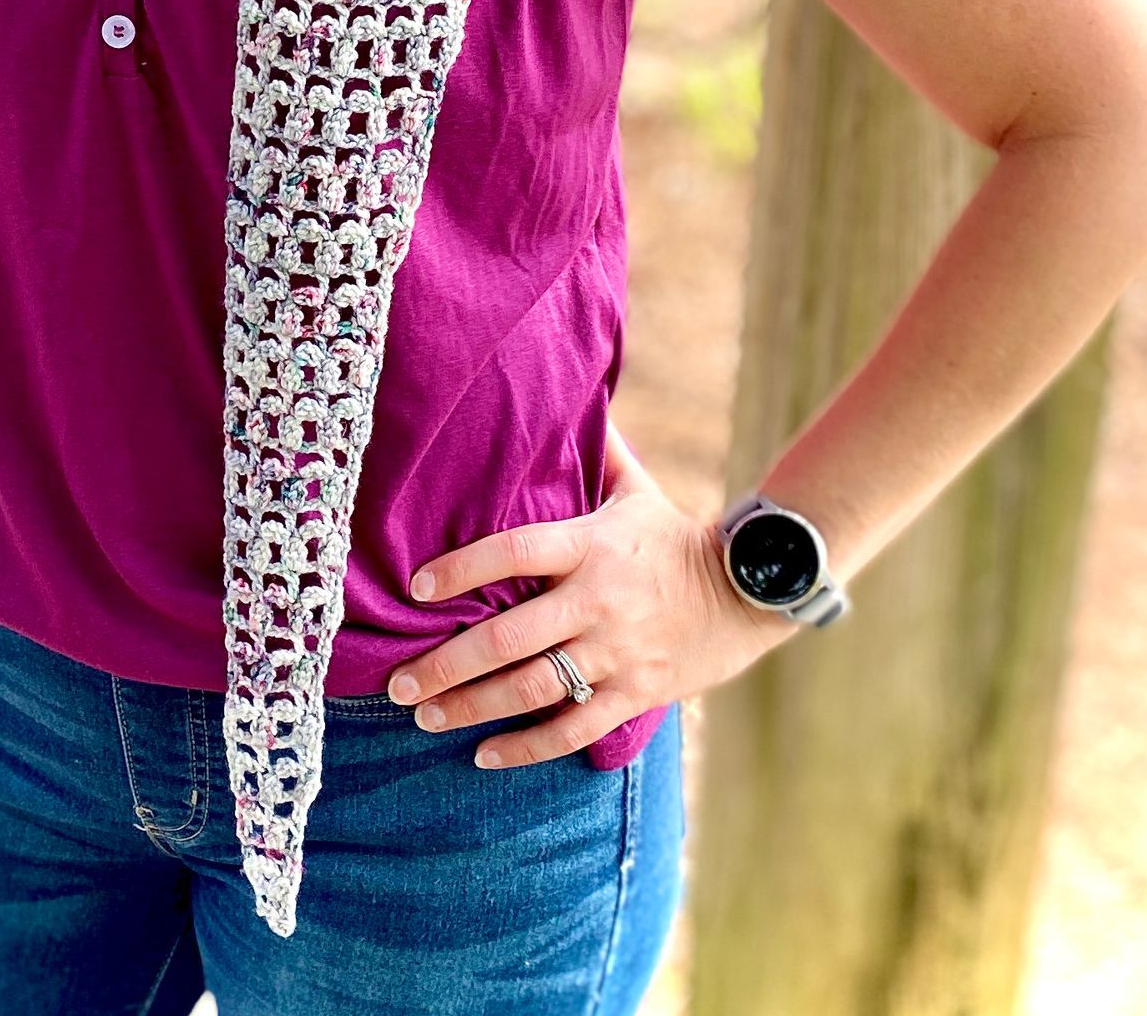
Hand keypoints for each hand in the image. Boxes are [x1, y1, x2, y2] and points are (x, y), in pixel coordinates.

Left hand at [384, 413, 798, 767]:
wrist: (748, 594)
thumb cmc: (677, 538)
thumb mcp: (636, 491)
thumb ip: (599, 452)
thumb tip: (576, 391)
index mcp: (589, 546)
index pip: (514, 551)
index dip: (463, 567)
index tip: (417, 586)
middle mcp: (596, 602)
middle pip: (508, 637)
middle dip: (446, 664)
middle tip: (397, 682)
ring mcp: (615, 653)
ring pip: (531, 689)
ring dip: (471, 707)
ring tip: (425, 716)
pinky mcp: (635, 693)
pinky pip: (573, 729)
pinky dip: (526, 748)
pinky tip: (484, 755)